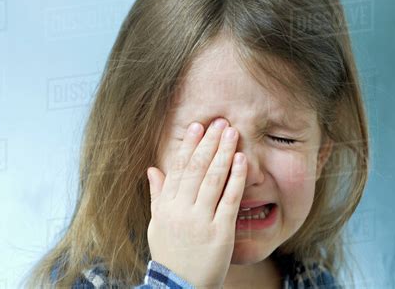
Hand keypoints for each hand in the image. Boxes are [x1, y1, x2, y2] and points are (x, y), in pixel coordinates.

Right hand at [146, 118, 246, 288]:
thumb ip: (157, 195)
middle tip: (220, 122)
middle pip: (196, 169)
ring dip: (223, 153)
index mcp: (166, 206)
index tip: (197, 126)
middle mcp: (181, 210)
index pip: (177, 168)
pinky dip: (235, 178)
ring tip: (232, 132)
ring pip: (212, 180)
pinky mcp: (219, 232)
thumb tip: (152, 169)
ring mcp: (200, 220)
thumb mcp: (157, 224)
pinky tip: (242, 160)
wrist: (179, 286)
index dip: (188, 146)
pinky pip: (229, 200)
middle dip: (209, 143)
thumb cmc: (169, 252)